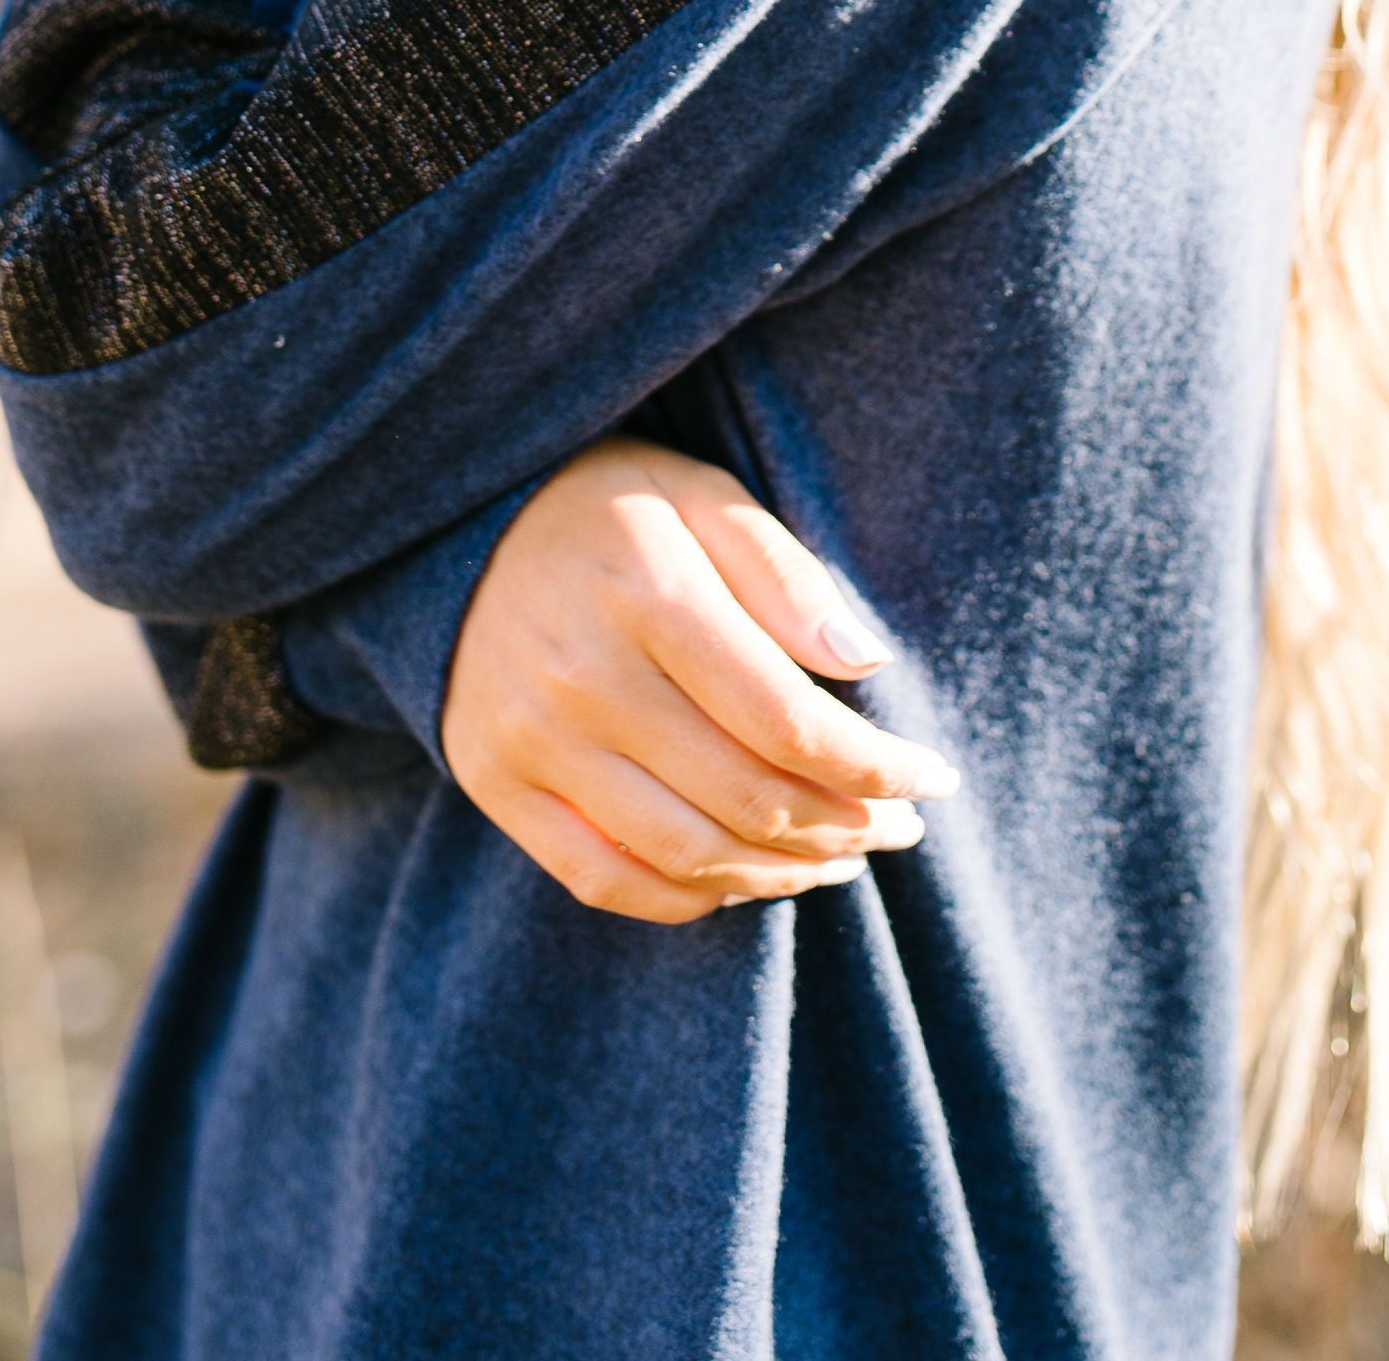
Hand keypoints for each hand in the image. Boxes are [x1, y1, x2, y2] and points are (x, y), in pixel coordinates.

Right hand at [440, 435, 957, 925]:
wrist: (455, 528)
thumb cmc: (610, 506)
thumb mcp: (700, 493)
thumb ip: (784, 571)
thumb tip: (865, 661)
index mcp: (647, 589)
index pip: (787, 718)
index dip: (874, 764)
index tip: (933, 777)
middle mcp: (582, 674)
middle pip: (746, 794)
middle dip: (846, 825)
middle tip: (899, 826)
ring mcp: (529, 738)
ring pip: (685, 852)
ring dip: (784, 873)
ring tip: (840, 858)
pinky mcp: (494, 782)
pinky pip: (604, 878)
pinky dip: (691, 896)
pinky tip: (748, 875)